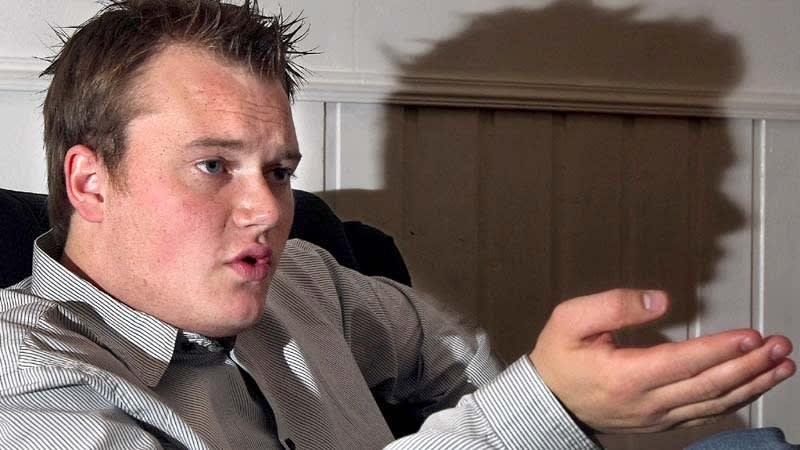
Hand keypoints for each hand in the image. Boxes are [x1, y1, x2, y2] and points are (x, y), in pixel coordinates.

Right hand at [529, 289, 794, 433]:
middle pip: (709, 386)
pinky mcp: (660, 423)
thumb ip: (613, 305)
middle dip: (750, 366)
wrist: (546, 399)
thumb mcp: (571, 319)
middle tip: (781, 346)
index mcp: (625, 376)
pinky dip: (735, 400)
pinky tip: (752, 386)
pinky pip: (704, 414)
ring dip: (752, 384)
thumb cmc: (559, 356)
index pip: (684, 362)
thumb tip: (659, 301)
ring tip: (782, 366)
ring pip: (714, 404)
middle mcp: (646, 402)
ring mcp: (655, 417)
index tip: (751, 335)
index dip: (721, 349)